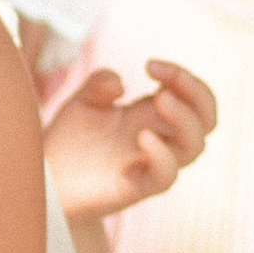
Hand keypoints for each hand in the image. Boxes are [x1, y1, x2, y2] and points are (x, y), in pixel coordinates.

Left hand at [43, 57, 216, 218]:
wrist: (47, 180)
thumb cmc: (69, 141)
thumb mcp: (82, 102)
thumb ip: (100, 85)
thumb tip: (120, 84)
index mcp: (151, 116)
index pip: (192, 97)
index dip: (183, 77)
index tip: (150, 65)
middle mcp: (158, 139)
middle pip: (206, 120)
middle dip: (196, 93)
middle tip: (161, 83)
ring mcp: (150, 163)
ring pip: (195, 146)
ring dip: (185, 119)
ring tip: (157, 99)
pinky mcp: (136, 187)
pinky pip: (166, 176)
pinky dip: (161, 155)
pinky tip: (142, 137)